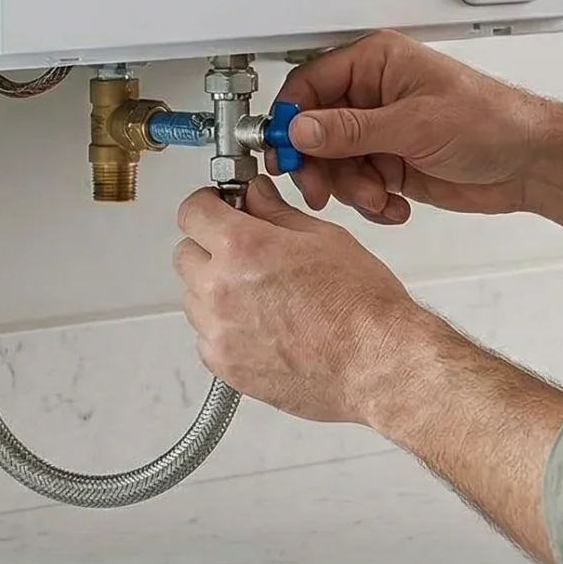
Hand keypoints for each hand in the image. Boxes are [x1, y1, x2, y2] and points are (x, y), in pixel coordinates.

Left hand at [172, 178, 444, 425]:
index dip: (208, 206)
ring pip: (193, 298)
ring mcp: (217, 331)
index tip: (221, 210)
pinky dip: (225, 329)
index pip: (192, 211)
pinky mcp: (224, 366)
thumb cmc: (360, 305)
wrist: (376, 364)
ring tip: (261, 297)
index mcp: (241, 247)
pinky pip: (206, 337)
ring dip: (215, 290)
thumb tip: (255, 197)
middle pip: (186, 254)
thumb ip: (276, 214)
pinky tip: (263, 327)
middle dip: (210, 247)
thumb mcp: (323, 238)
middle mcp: (219, 288)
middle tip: (245, 254)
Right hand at [274, 31, 551, 224]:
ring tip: (378, 196)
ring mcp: (382, 131)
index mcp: (376, 63)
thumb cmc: (493, 121)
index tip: (282, 152)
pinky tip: (394, 205)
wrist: (531, 164)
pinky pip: (359, 185)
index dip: (290, 119)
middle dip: (319, 165)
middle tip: (322, 189)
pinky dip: (371, 201)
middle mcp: (373, 94)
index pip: (309, 84)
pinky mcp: (392, 163)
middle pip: (315, 130)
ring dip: (351, 188)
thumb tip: (300, 130)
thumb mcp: (414, 123)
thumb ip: (351, 129)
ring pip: (335, 164)